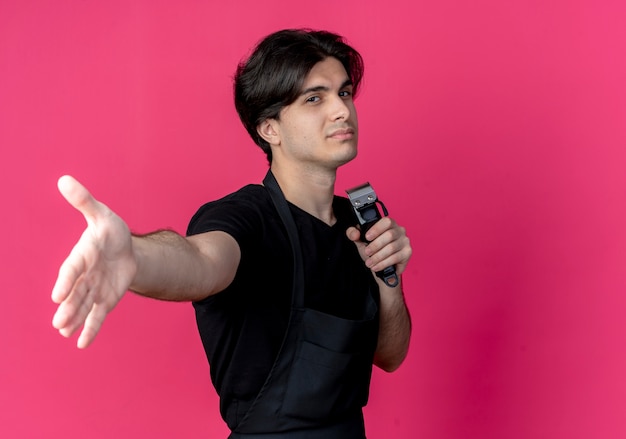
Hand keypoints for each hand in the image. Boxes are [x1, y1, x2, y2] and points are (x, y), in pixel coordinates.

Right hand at [51, 176, 136, 347]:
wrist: (126, 250)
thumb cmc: (111, 231)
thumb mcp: (102, 215)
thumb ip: (85, 202)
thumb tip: (64, 180)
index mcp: (82, 255)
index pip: (72, 270)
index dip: (66, 281)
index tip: (57, 295)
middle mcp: (84, 276)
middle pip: (76, 293)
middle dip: (69, 307)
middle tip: (59, 322)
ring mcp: (93, 289)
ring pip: (83, 306)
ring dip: (75, 319)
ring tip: (64, 332)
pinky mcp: (104, 300)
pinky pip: (97, 316)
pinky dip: (91, 329)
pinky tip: (82, 344)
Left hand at [346, 217, 411, 277]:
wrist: (381, 266)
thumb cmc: (373, 250)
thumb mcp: (361, 241)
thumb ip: (354, 234)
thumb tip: (354, 233)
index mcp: (389, 224)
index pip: (386, 221)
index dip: (376, 229)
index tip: (367, 237)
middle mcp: (399, 230)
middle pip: (389, 235)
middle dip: (375, 246)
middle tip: (367, 252)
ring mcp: (405, 241)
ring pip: (392, 248)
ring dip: (378, 257)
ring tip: (369, 262)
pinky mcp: (407, 252)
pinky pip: (395, 257)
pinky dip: (384, 263)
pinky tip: (376, 266)